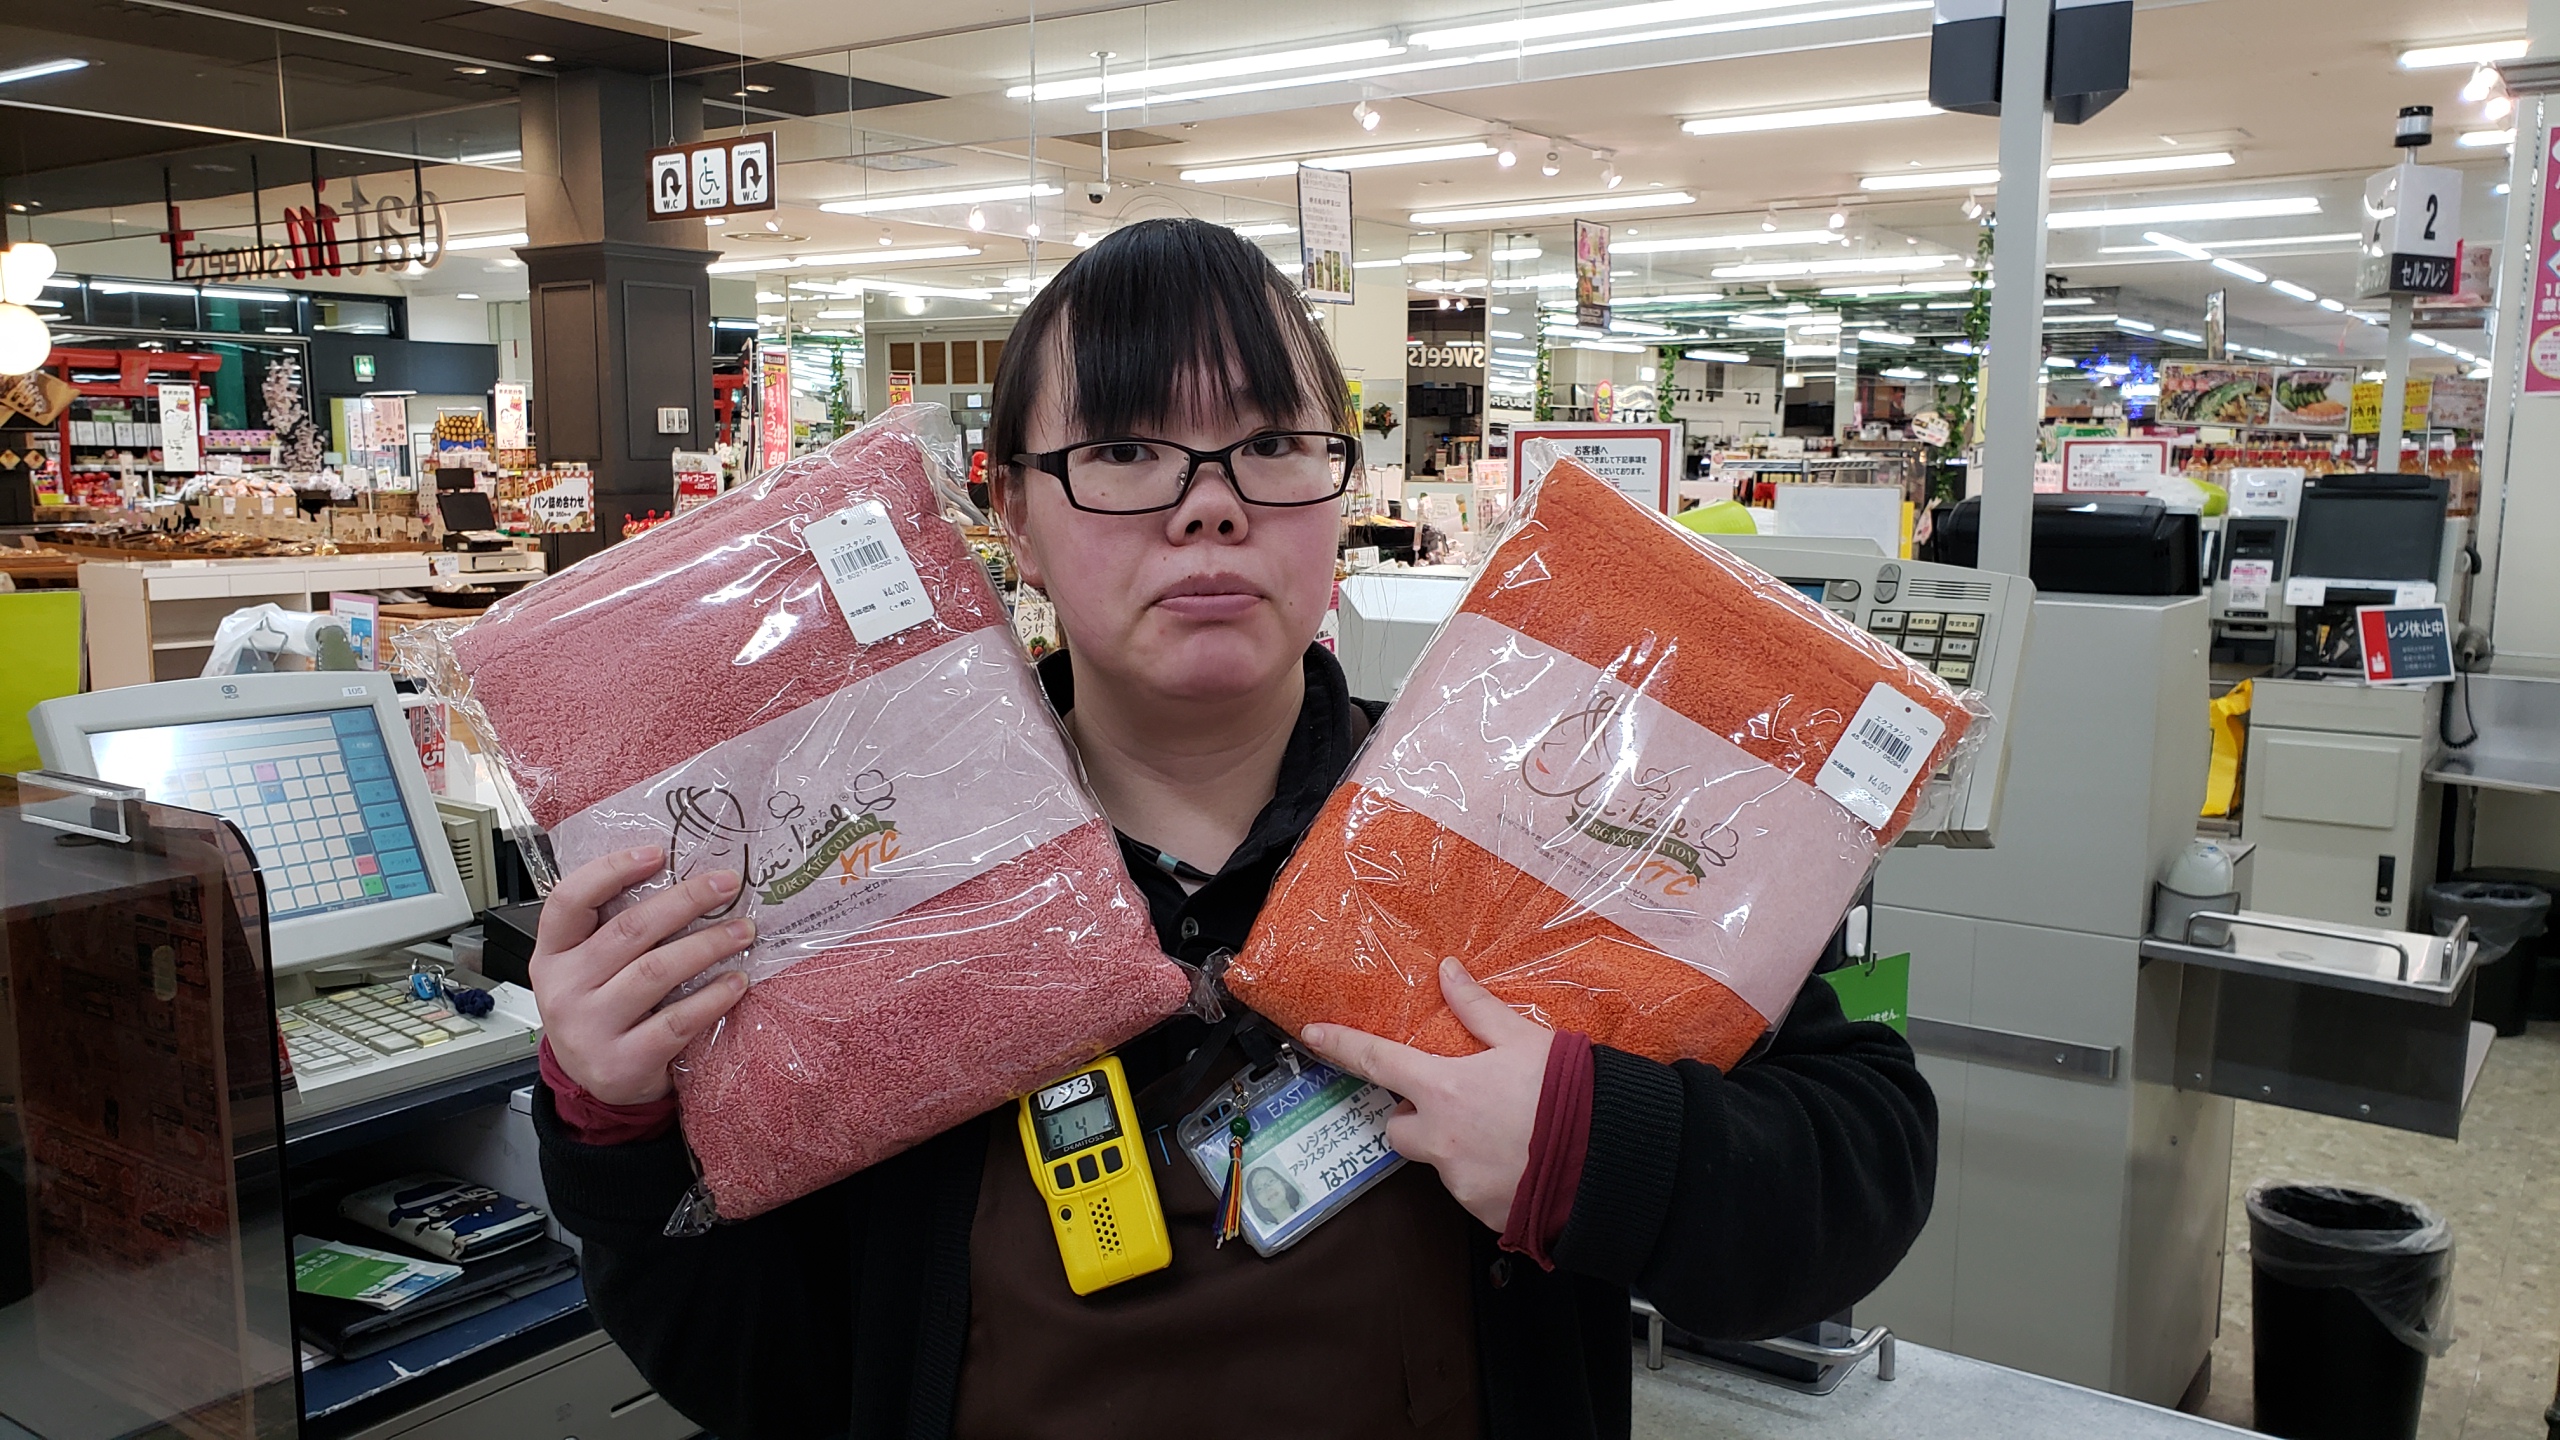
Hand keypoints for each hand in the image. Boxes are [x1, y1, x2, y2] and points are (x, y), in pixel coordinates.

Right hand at [531, 846, 755, 1106]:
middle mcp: (564, 989)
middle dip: (685, 901)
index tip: (658, 853)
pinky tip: (737, 981)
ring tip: (743, 930)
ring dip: (708, 945)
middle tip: (727, 885)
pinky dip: (712, 997)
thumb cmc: (601, 1010)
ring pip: (656, 971)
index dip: (611, 871)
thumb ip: (613, 928)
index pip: (569, 901)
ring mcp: (590, 1028)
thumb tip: (681, 875)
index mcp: (552, 954)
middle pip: (629, 931)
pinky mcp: (623, 1062)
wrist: (596, 1084)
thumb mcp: (588, 968)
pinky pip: (676, 1021)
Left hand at [1299, 958, 1553, 1231]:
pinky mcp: (1482, 1213)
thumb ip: (1479, 1009)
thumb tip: (1449, 973)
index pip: (1377, 1062)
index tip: (1315, 1036)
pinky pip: (1469, 1191)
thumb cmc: (1571, 1096)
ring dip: (1454, 1147)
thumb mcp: (1525, 1040)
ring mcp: (1459, 1181)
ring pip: (1436, 1160)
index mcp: (1445, 1089)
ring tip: (1504, 1132)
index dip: (1342, 1046)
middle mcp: (1441, 1140)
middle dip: (1415, 1116)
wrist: (1612, 1162)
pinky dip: (1485, 1177)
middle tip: (1454, 1103)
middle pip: (1398, 1127)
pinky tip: (1518, 1161)